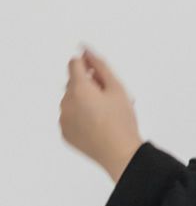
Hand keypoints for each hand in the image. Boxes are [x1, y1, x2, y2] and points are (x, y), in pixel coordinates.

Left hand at [60, 46, 143, 181]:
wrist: (120, 155)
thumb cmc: (122, 123)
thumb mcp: (117, 89)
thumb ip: (100, 66)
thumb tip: (87, 50)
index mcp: (79, 89)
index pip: (74, 64)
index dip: (88, 65)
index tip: (99, 74)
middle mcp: (66, 102)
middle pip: (73, 83)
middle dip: (88, 85)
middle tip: (109, 99)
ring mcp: (63, 119)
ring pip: (72, 101)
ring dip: (84, 102)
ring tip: (105, 115)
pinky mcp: (65, 133)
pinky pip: (70, 118)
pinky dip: (81, 118)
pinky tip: (97, 126)